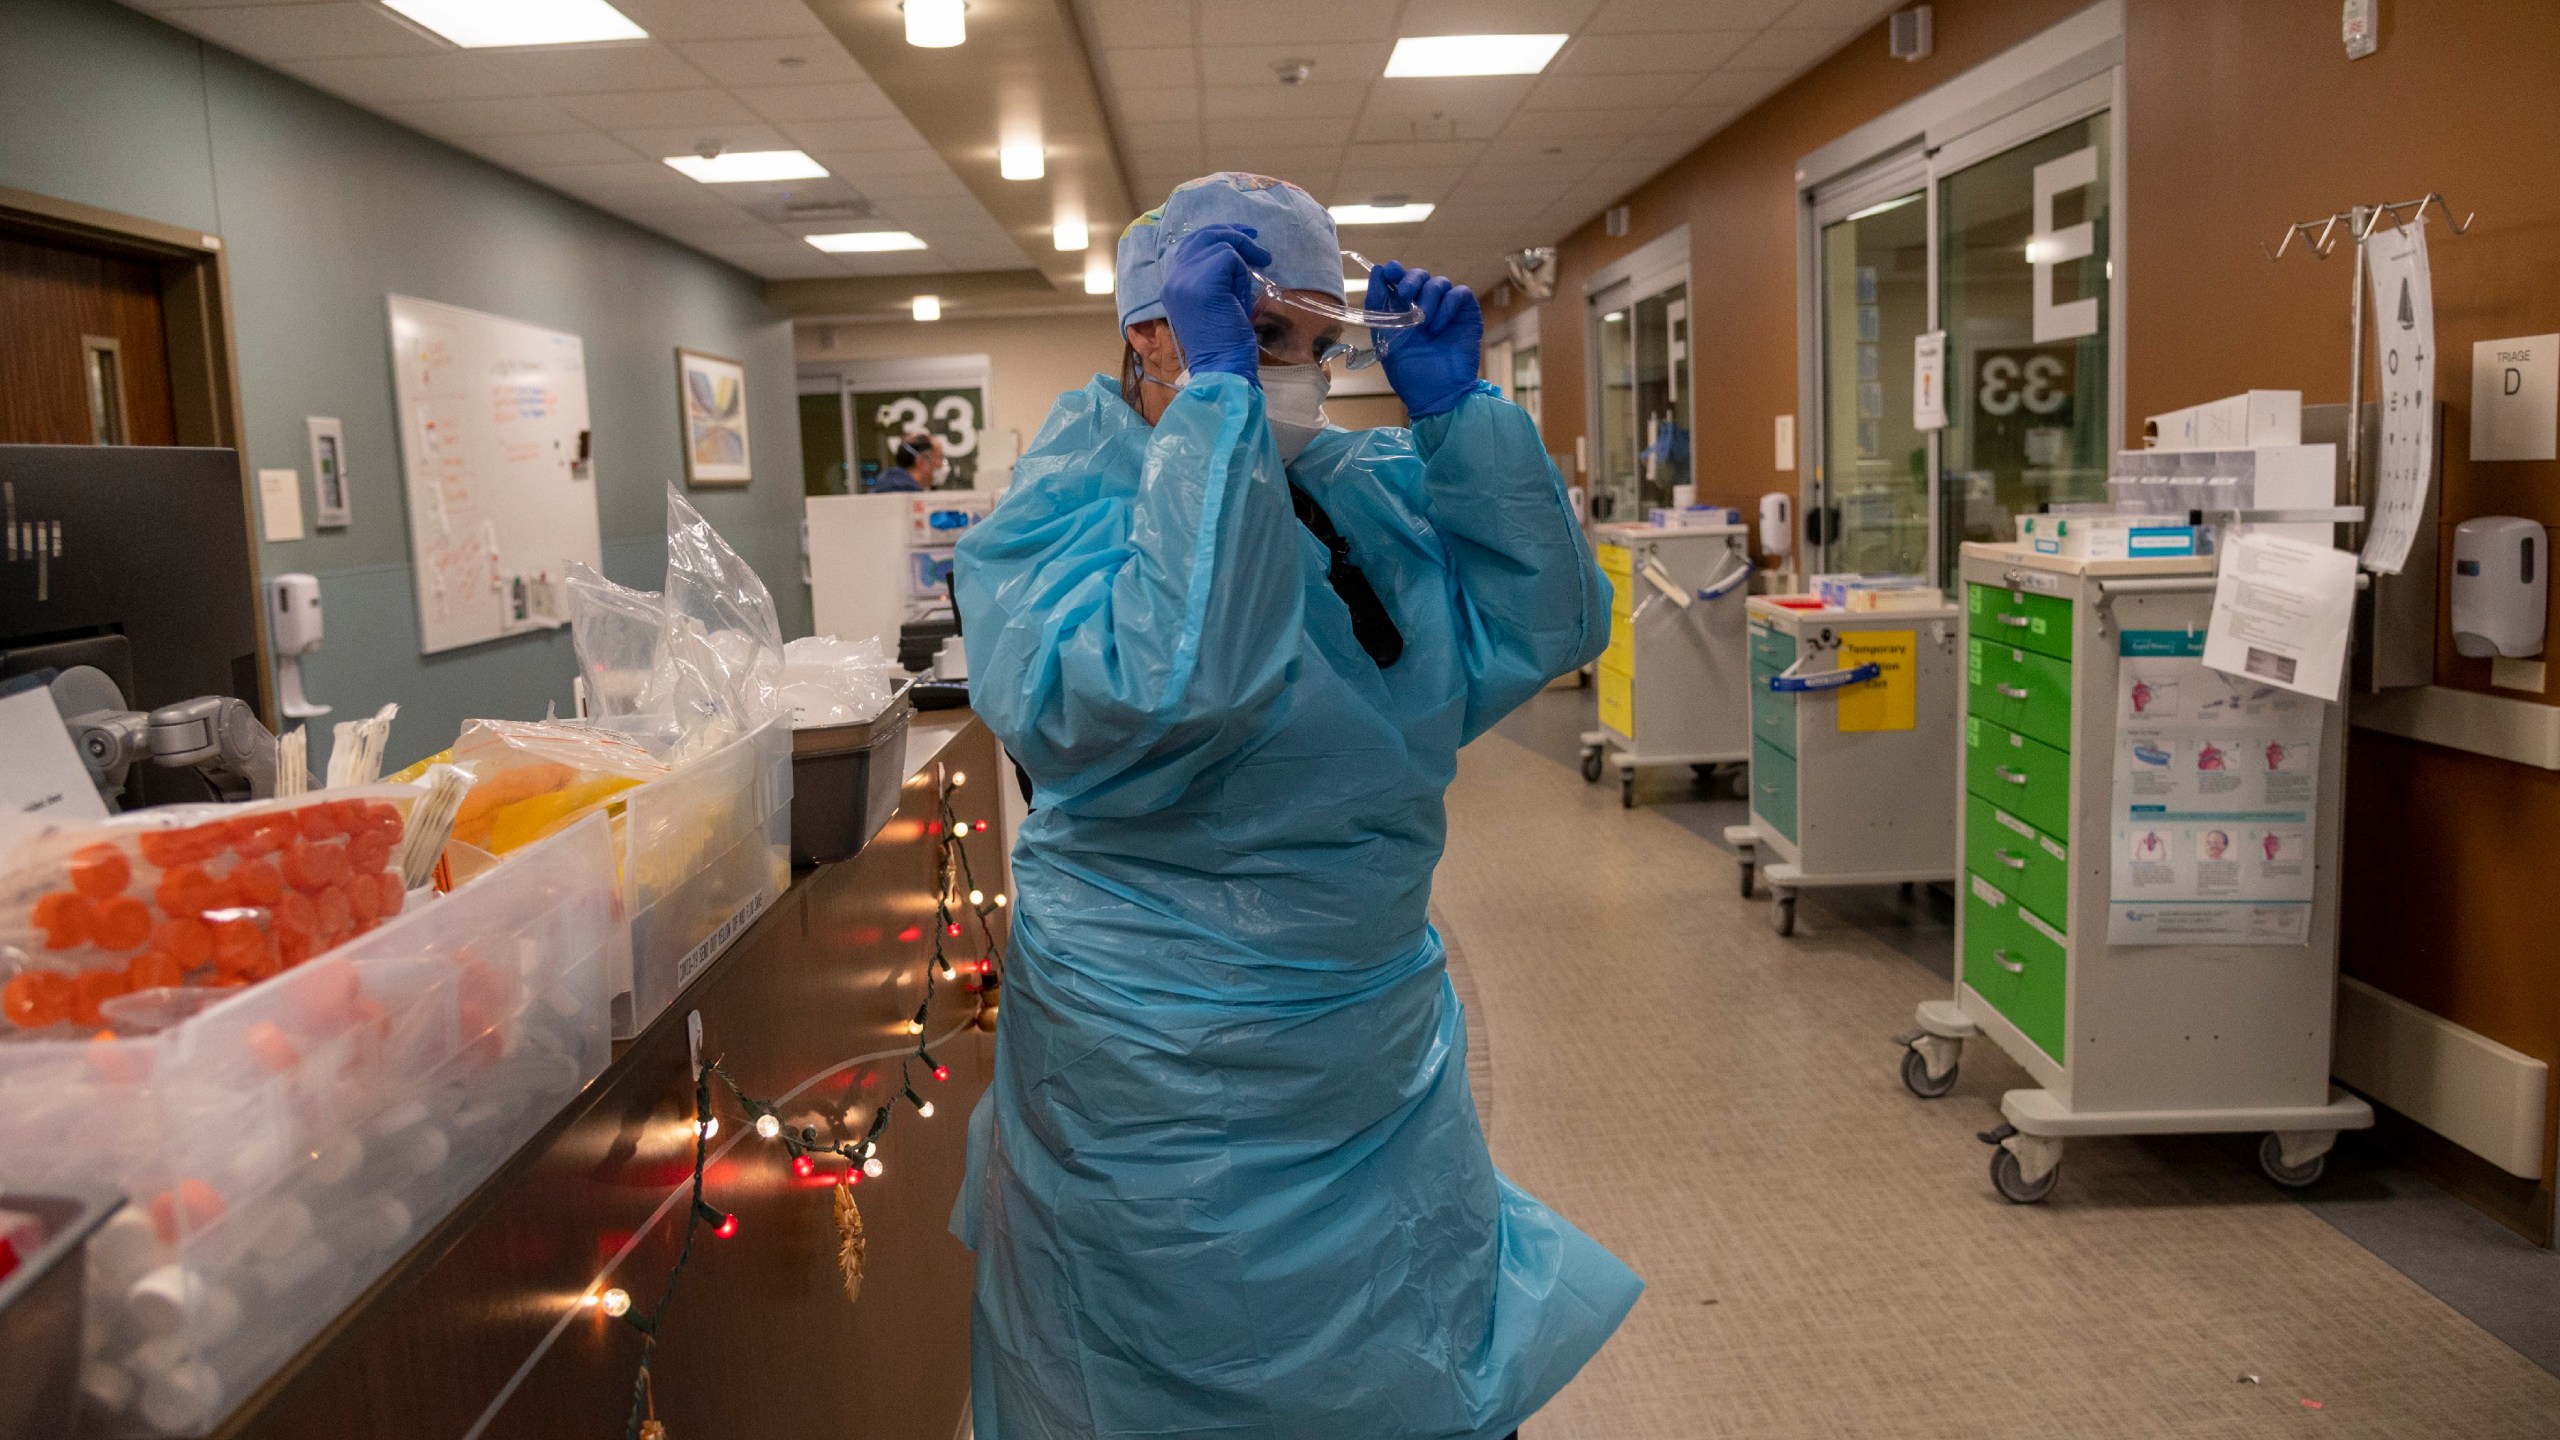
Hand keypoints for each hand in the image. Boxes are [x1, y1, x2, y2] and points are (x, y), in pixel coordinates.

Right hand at [1161, 224, 1269, 382]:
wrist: (1223, 368)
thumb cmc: (1225, 343)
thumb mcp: (1215, 303)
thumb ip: (1215, 279)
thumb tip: (1236, 254)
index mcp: (1172, 286)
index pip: (1191, 246)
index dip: (1217, 237)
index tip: (1241, 239)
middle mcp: (1173, 279)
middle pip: (1201, 236)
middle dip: (1231, 233)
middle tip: (1255, 239)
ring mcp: (1184, 279)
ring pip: (1218, 245)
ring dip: (1241, 258)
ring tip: (1254, 277)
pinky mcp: (1202, 282)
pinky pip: (1228, 257)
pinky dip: (1241, 271)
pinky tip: (1243, 293)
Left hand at [1367, 262, 1481, 419]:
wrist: (1434, 392)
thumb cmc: (1408, 370)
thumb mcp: (1383, 335)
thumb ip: (1378, 302)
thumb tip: (1380, 269)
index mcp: (1404, 310)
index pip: (1401, 279)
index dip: (1396, 271)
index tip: (1391, 271)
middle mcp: (1426, 306)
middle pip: (1421, 275)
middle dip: (1411, 279)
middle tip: (1405, 294)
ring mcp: (1447, 310)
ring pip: (1440, 282)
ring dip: (1429, 298)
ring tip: (1424, 324)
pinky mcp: (1466, 315)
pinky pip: (1460, 294)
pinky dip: (1448, 306)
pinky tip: (1438, 327)